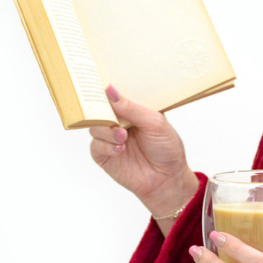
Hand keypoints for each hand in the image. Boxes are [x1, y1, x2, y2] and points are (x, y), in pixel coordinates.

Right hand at [88, 86, 196, 215]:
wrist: (168, 179)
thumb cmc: (166, 149)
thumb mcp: (155, 123)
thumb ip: (132, 108)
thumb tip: (109, 89)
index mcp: (131, 111)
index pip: (114, 96)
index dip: (106, 91)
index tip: (100, 84)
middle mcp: (118, 123)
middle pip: (98, 110)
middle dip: (100, 109)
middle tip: (108, 112)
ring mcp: (110, 139)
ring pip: (94, 127)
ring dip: (107, 131)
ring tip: (123, 136)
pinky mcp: (104, 156)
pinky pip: (95, 146)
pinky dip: (106, 146)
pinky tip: (120, 149)